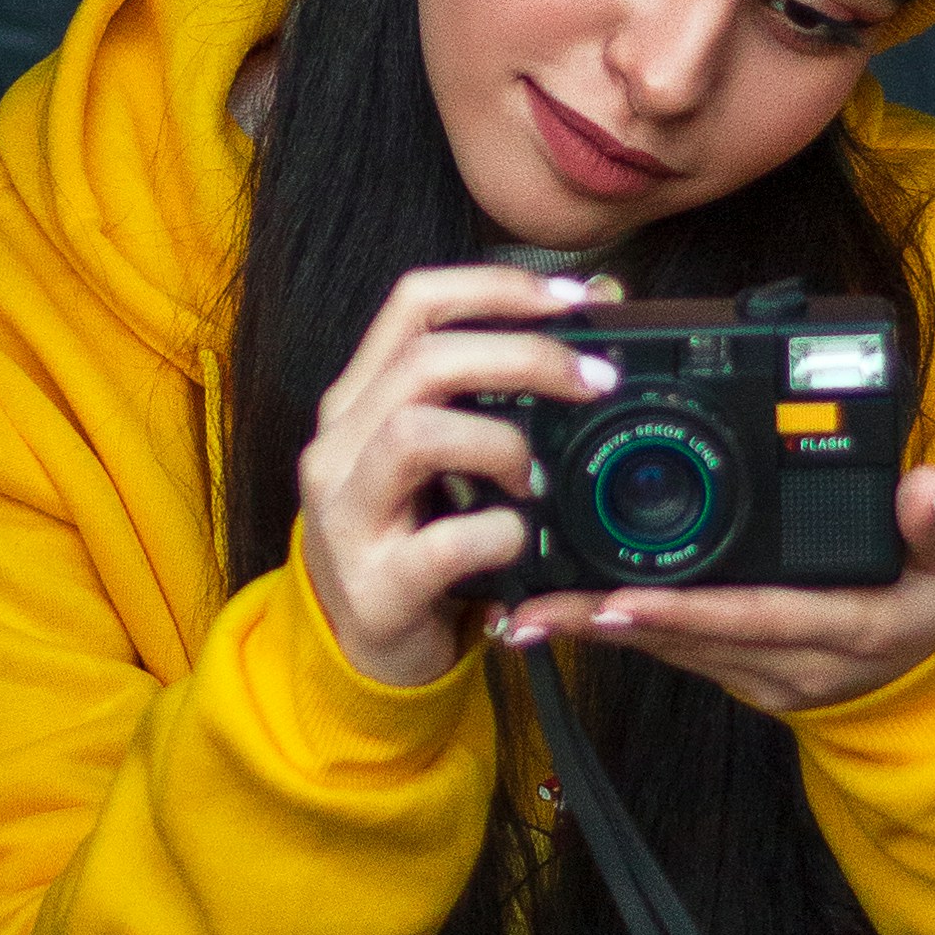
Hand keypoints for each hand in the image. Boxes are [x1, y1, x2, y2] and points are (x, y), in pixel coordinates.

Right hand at [297, 265, 628, 692]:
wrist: (366, 648)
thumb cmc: (416, 537)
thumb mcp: (438, 458)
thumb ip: (489, 397)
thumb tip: (589, 329)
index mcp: (358, 400)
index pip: (414, 303)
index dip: (497, 286)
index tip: (576, 299)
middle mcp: (338, 446)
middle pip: (424, 359)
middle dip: (524, 357)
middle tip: (595, 383)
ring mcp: (347, 516)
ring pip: (415, 433)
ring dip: (500, 444)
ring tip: (536, 478)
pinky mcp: (375, 586)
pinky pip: (444, 543)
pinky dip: (501, 534)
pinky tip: (521, 542)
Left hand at [494, 462, 934, 720]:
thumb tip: (925, 485)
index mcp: (845, 629)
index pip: (754, 618)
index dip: (685, 611)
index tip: (619, 598)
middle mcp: (792, 663)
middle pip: (688, 640)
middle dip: (606, 623)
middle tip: (532, 607)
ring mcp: (764, 674)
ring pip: (672, 650)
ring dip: (599, 631)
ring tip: (527, 610)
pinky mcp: (744, 672)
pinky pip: (677, 651)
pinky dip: (624, 632)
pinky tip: (570, 614)